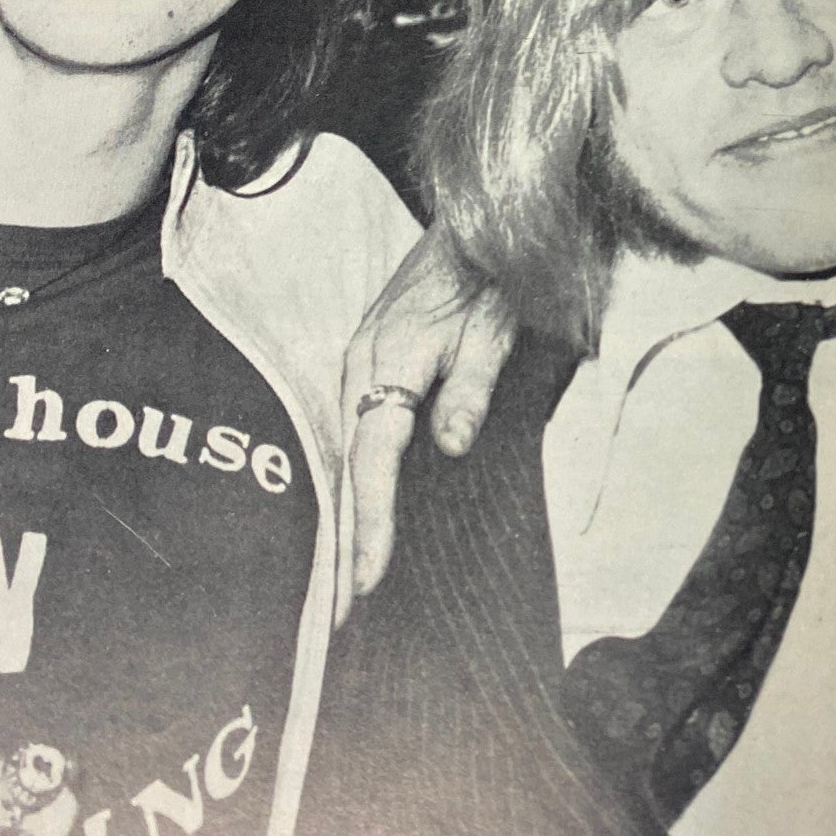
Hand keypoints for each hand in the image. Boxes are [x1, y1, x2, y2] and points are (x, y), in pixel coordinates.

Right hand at [343, 225, 515, 602]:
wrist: (475, 226)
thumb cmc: (490, 278)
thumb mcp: (493, 331)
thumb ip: (469, 389)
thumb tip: (449, 447)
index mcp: (386, 365)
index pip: (374, 463)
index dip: (370, 524)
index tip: (368, 579)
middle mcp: (360, 369)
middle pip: (349, 468)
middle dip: (345, 539)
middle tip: (342, 609)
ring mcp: (359, 363)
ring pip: (347, 453)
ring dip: (347, 513)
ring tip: (347, 577)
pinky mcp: (370, 360)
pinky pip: (355, 432)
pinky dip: (355, 478)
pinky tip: (361, 509)